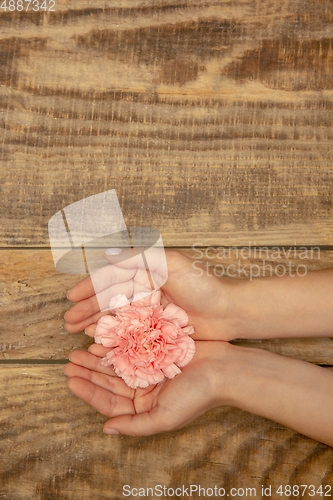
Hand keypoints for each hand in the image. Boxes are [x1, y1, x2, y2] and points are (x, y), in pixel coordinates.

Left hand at [63, 341, 234, 435]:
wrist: (224, 369)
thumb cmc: (198, 396)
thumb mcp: (165, 417)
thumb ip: (135, 426)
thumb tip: (107, 430)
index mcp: (145, 408)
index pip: (110, 403)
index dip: (89, 392)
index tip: (70, 380)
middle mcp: (145, 390)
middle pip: (110, 382)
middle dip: (89, 372)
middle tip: (69, 362)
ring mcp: (150, 370)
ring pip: (117, 364)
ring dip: (98, 358)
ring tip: (79, 349)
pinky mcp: (156, 351)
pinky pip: (131, 347)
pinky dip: (117, 344)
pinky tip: (103, 339)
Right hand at [64, 250, 241, 340]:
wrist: (230, 311)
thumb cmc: (203, 283)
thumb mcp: (171, 263)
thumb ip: (140, 256)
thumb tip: (108, 254)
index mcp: (146, 271)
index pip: (111, 278)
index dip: (90, 287)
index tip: (71, 297)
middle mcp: (145, 289)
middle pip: (109, 299)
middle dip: (87, 309)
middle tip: (67, 322)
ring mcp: (150, 310)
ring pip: (117, 317)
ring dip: (96, 323)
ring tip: (77, 332)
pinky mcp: (158, 328)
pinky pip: (130, 332)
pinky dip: (114, 336)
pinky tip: (101, 342)